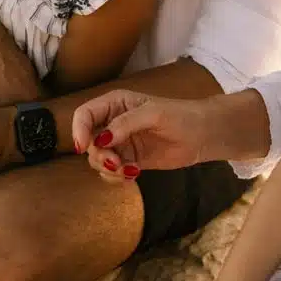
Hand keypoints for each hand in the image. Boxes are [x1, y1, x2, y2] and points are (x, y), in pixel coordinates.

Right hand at [71, 90, 210, 177]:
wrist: (201, 136)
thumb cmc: (179, 115)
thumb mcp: (153, 114)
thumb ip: (126, 123)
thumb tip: (101, 139)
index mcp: (114, 104)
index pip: (84, 115)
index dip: (78, 129)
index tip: (83, 147)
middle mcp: (112, 123)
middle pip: (88, 142)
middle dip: (99, 156)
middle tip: (117, 163)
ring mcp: (120, 143)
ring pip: (97, 160)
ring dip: (109, 169)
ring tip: (130, 170)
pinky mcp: (129, 160)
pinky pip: (111, 172)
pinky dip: (117, 177)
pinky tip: (134, 174)